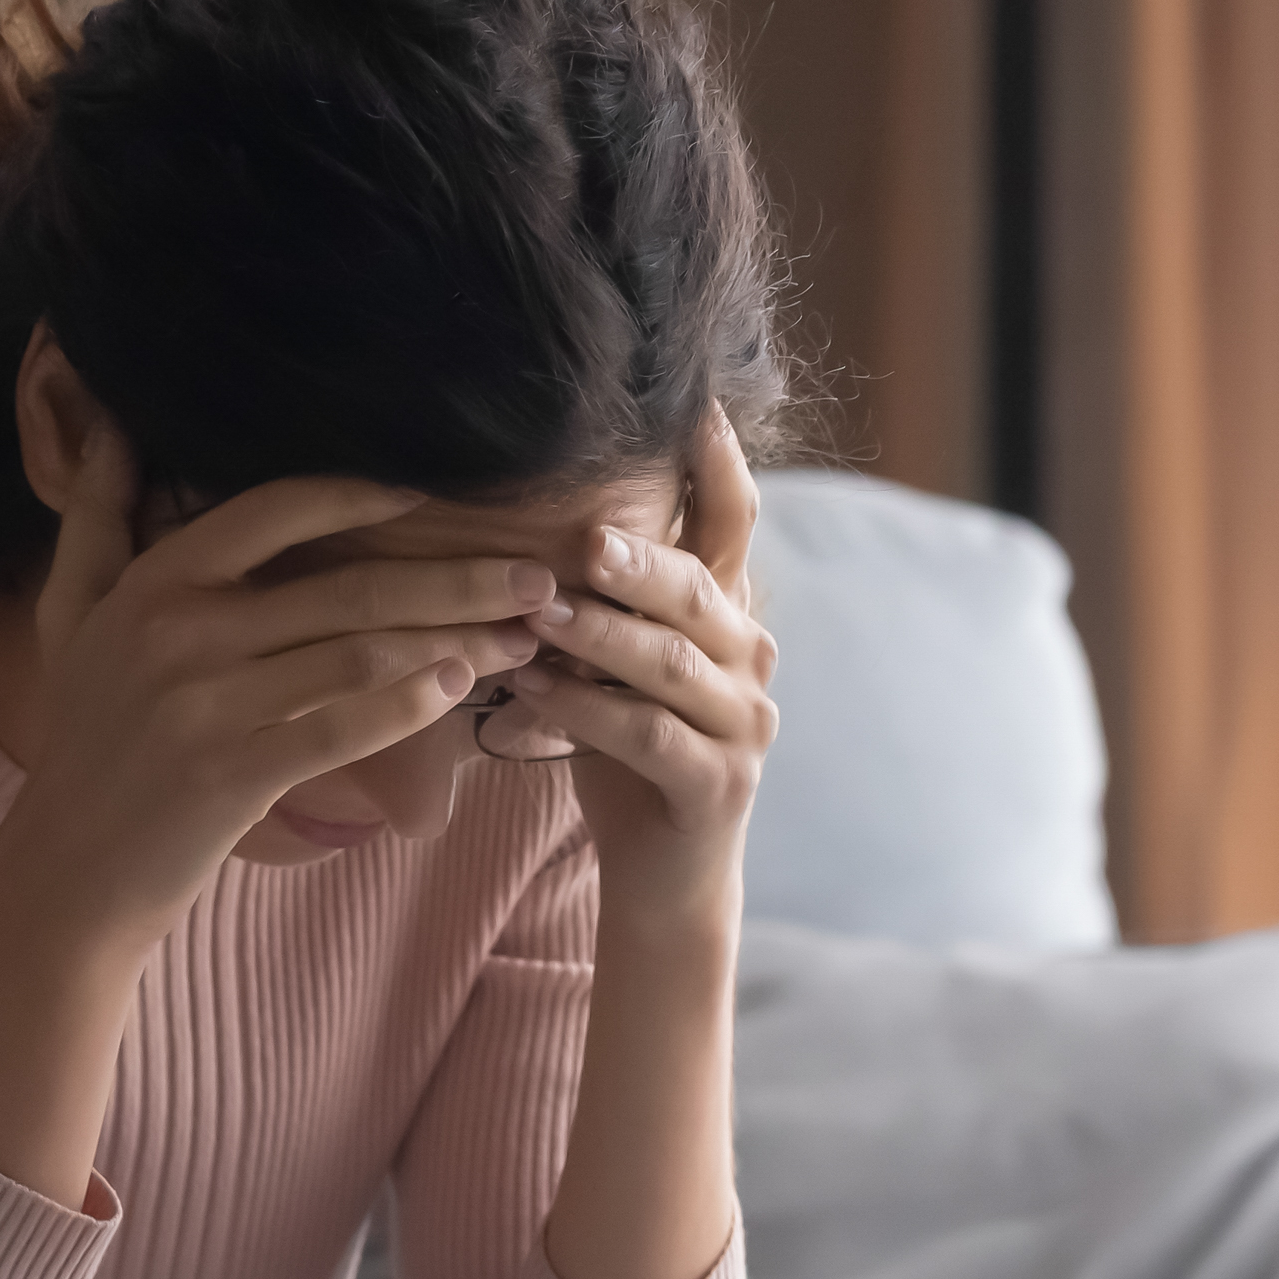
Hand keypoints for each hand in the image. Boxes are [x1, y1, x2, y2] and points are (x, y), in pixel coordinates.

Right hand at [0, 428, 551, 942]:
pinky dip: (409, 705)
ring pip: (361, 653)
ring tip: (523, 637)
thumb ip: (95, 518)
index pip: (275, 510)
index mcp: (155, 581)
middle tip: (536, 576)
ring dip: (457, 641)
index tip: (436, 494)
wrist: (70, 869)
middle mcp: (179, 631)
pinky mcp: (233, 775)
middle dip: (457, 578)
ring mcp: (206, 704)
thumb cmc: (83, 735)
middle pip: (346, 585)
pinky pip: (343, 727)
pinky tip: (460, 687)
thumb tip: (111, 426)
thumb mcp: (70, 615)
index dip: (362, 495)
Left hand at [492, 408, 776, 919]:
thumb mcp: (618, 663)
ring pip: (672, 663)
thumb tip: (539, 505)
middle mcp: (750, 658)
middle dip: (639, 560)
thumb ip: (606, 596)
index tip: (694, 401)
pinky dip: (583, 711)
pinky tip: (528, 693)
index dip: (720, 461)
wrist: (664, 876)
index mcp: (728, 615)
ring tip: (534, 612)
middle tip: (582, 537)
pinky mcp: (717, 785)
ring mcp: (744, 724)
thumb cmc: (626, 753)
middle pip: (700, 588)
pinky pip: (647, 736)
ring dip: (597, 635)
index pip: (736, 520)